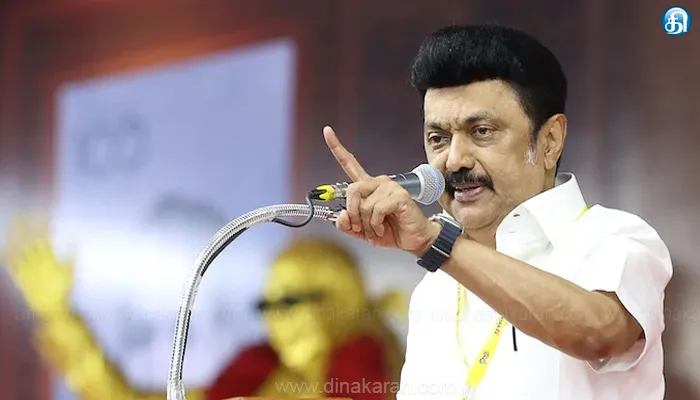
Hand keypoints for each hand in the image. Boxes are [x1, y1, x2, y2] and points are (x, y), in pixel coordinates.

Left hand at [2, 214, 74, 316]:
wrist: (50, 306)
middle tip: (21, 213)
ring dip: (14, 236)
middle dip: (25, 226)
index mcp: (49, 259)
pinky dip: (6, 253)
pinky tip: (3, 245)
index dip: (42, 225)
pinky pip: (10, 263)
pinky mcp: (18, 276)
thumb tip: (75, 241)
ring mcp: (25, 268)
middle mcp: (35, 262)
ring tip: (12, 225)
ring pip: (18, 248)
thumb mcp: (71, 271)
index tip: (41, 214)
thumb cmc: (63, 289)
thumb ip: (72, 256)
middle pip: (29, 240)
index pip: (44, 237)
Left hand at [323, 126, 440, 254]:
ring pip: (364, 204)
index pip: (350, 164)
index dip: (337, 148)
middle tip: (361, 227)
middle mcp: (378, 183)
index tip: (328, 131)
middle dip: (353, 213)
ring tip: (376, 229)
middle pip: (352, 190)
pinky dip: (376, 224)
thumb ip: (347, 224)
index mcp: (367, 188)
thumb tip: (342, 215)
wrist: (413, 240)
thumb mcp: (361, 231)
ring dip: (366, 224)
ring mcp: (390, 187)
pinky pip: (377, 209)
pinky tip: (383, 228)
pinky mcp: (399, 195)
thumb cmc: (390, 231)